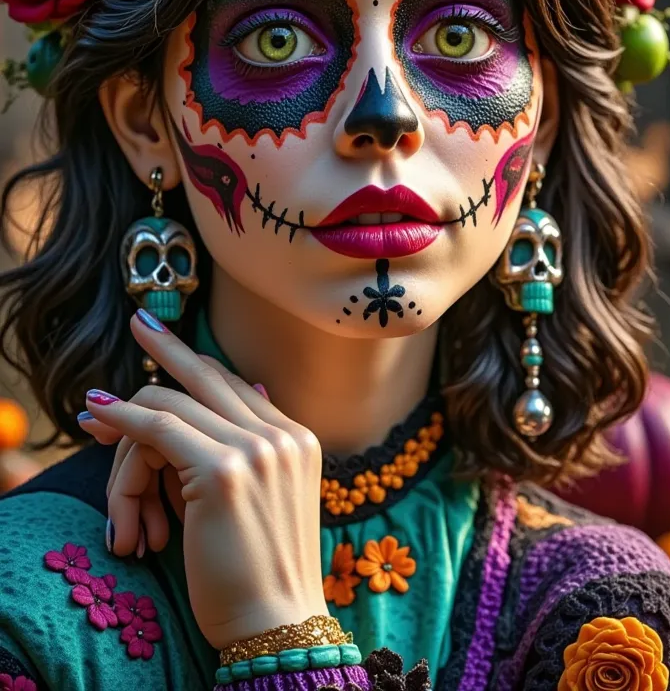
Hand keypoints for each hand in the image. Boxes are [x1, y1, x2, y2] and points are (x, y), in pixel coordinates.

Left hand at [79, 311, 326, 648]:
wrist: (278, 624)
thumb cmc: (264, 570)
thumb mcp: (269, 495)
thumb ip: (255, 442)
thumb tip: (249, 387)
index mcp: (297, 437)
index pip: (234, 385)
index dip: (192, 367)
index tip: (164, 349)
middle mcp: (281, 434)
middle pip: (209, 376)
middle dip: (169, 346)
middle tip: (140, 322)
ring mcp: (257, 449)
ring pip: (173, 405)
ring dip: (127, 420)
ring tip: (95, 424)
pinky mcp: (223, 471)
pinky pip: (157, 429)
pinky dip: (122, 419)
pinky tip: (98, 416)